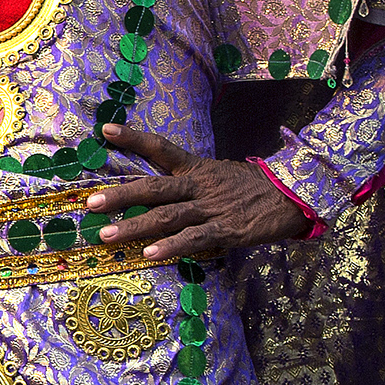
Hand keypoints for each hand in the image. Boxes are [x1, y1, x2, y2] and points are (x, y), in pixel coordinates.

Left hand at [82, 124, 308, 263]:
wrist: (293, 196)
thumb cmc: (251, 189)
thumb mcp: (219, 175)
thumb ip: (191, 183)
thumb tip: (160, 192)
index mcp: (197, 168)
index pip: (161, 147)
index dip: (134, 138)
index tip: (105, 130)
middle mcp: (199, 185)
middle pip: (154, 186)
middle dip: (121, 195)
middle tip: (91, 203)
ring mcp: (211, 208)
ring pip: (167, 215)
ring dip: (135, 226)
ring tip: (107, 236)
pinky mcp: (226, 230)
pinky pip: (194, 239)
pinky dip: (171, 247)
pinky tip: (150, 255)